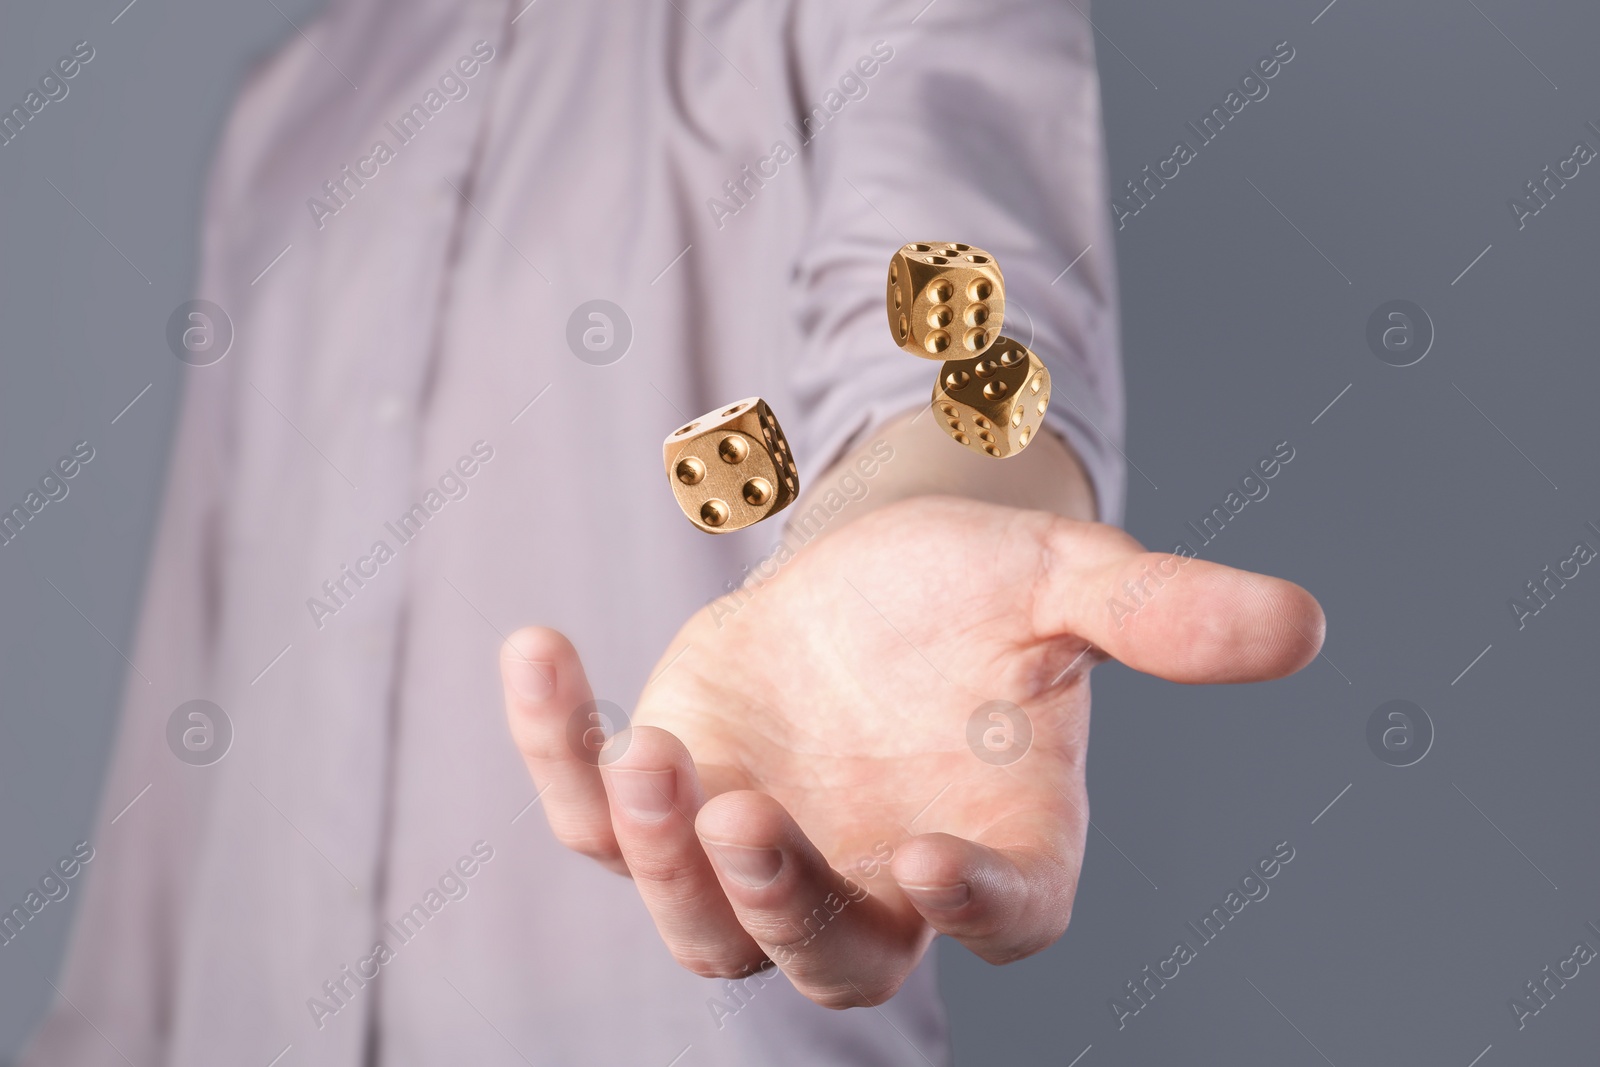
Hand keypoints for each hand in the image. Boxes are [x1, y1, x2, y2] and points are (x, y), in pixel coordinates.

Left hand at [501, 496, 1322, 1007]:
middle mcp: (873, 880)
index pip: (1000, 925)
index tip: (934, 859)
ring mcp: (758, 849)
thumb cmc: (982, 590)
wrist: (875, 568)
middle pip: (826, 958)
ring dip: (667, 858)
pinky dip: (556, 747)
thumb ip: (1163, 612)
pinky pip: (594, 811)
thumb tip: (1303, 623)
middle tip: (746, 813)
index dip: (974, 912)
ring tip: (661, 753)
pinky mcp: (669, 792)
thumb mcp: (1065, 581)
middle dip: (779, 904)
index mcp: (994, 847)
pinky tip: (537, 647)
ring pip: (699, 923)